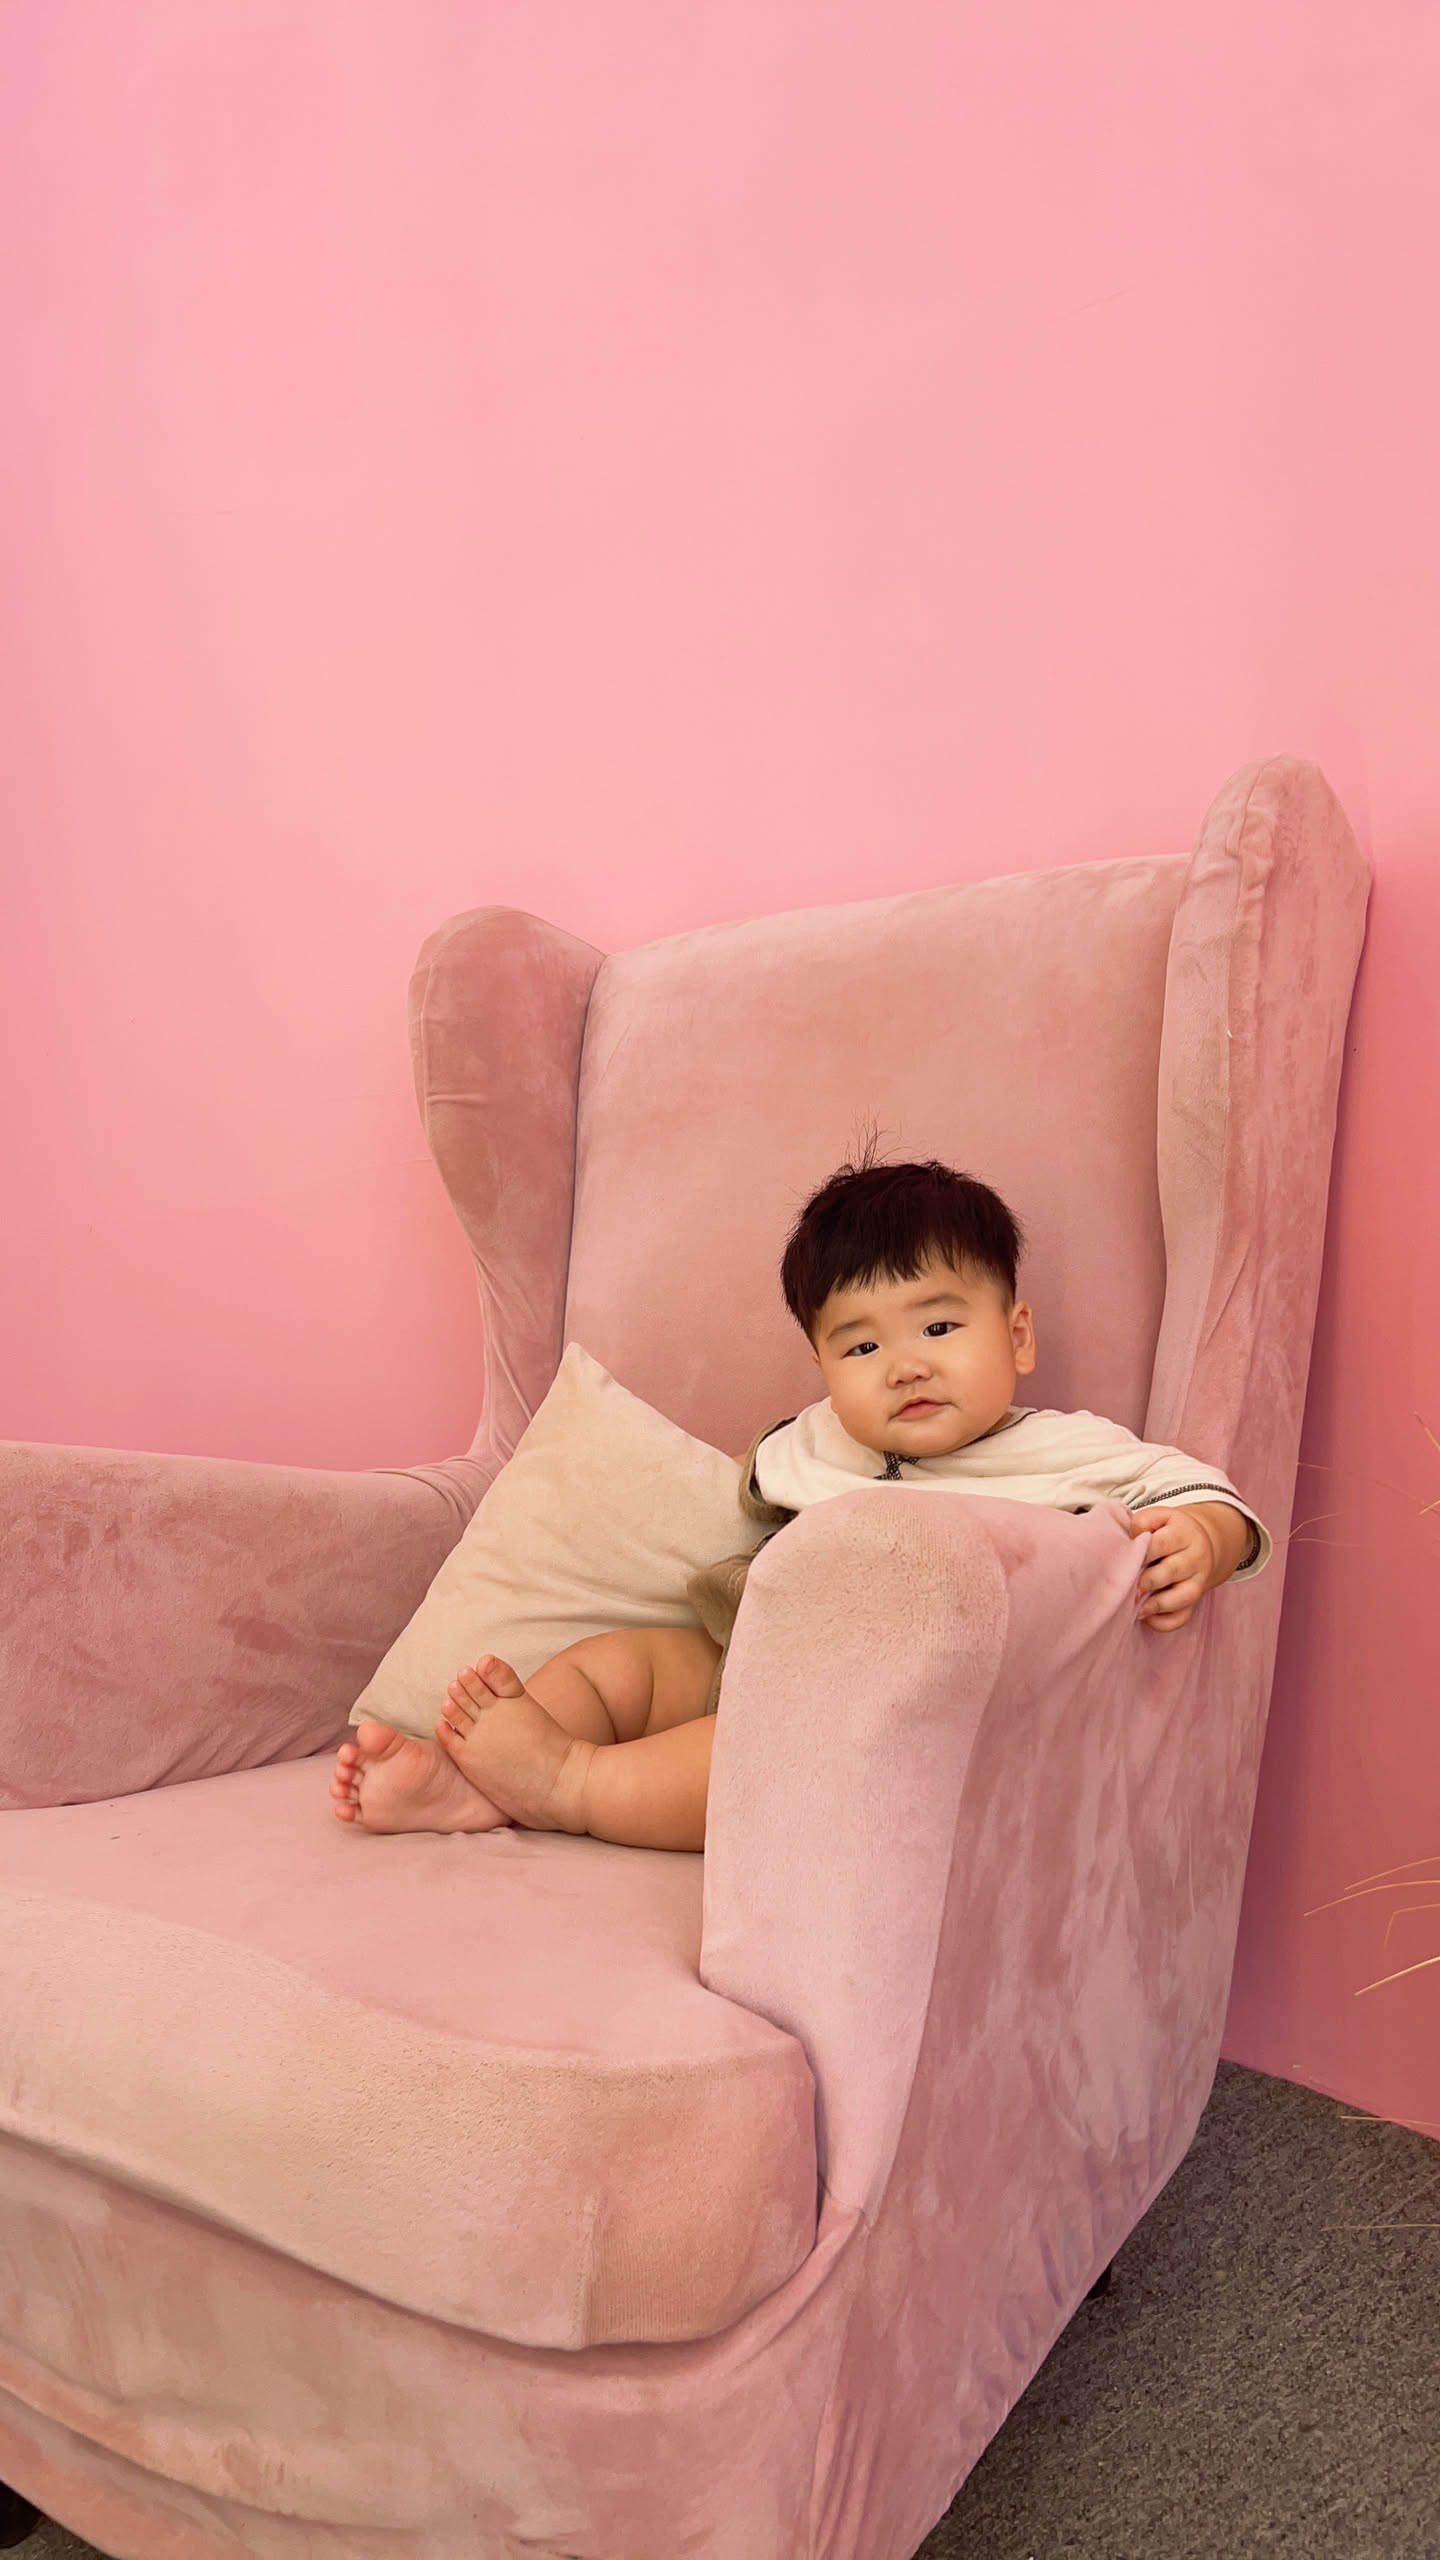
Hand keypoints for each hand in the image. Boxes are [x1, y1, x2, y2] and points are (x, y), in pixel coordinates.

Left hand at [1127, 1501, 1246, 1630]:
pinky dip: (1164, 1622)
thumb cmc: (1170, 1531)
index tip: (1125, 1560)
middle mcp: (1196, 1558)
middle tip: (1128, 1587)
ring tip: (1136, 1608)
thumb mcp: (1159, 1517)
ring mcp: (1198, 1581)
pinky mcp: (1195, 1601)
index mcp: (1184, 1533)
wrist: (1201, 1542)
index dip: (1142, 1553)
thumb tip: (1129, 1541)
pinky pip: (1183, 1616)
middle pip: (1174, 1570)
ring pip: (1184, 1596)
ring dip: (1158, 1604)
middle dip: (1149, 1580)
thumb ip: (1142, 1523)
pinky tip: (1147, 1618)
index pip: (1163, 1543)